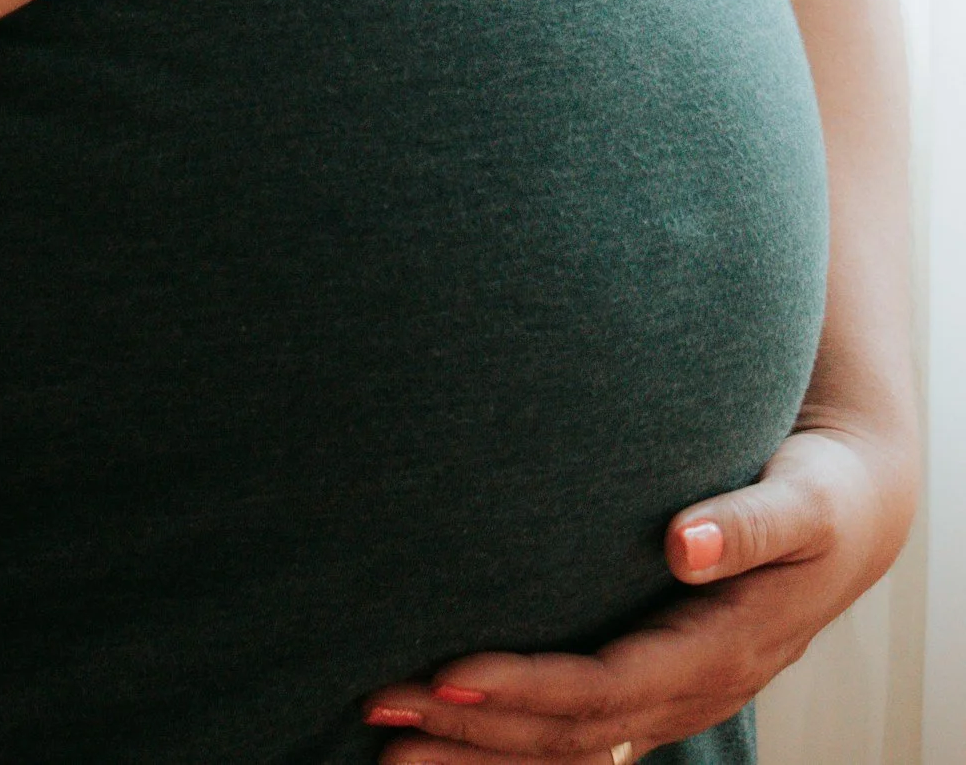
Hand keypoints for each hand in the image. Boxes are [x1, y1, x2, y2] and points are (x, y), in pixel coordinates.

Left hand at [361, 420, 917, 760]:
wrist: (851, 520)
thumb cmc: (820, 495)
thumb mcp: (803, 502)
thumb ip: (748, 523)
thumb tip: (684, 541)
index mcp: (719, 650)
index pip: (604, 688)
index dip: (526, 687)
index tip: (448, 670)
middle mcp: (690, 690)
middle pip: (568, 734)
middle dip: (473, 728)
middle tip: (382, 707)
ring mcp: (673, 698)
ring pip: (565, 747)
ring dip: (476, 748)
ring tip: (386, 745)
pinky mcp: (656, 684)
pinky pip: (577, 735)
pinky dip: (510, 742)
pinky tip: (448, 738)